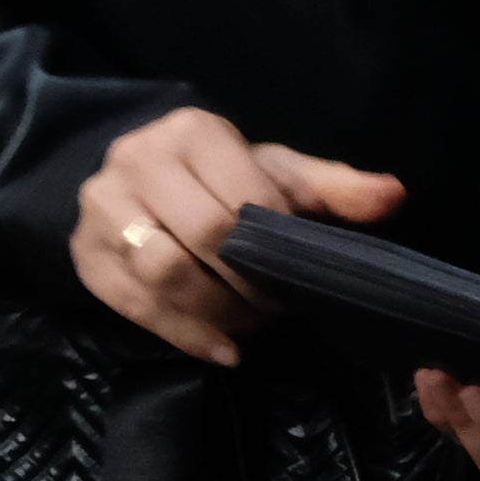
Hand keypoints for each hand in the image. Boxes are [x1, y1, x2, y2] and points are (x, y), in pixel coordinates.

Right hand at [73, 106, 401, 367]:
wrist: (137, 182)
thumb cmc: (219, 177)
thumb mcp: (275, 174)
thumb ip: (332, 187)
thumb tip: (393, 195)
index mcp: (191, 132)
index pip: (242, 198)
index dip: (276, 244)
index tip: (297, 268)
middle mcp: (137, 161)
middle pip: (201, 237)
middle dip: (248, 283)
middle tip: (276, 305)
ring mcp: (102, 209)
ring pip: (163, 272)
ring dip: (217, 310)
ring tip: (249, 323)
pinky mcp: (86, 256)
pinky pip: (136, 306)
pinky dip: (186, 335)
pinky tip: (223, 348)